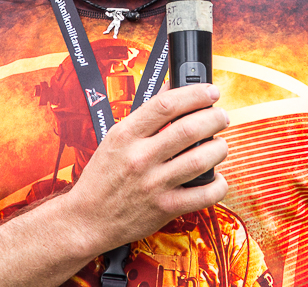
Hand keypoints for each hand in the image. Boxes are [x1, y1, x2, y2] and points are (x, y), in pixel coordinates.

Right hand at [63, 83, 229, 253]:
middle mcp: (140, 157)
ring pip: (200, 159)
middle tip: (221, 116)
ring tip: (220, 145)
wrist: (87, 218)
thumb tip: (171, 89)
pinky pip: (203, 195)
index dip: (194, 94)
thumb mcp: (116, 138)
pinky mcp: (165, 208)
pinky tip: (216, 177)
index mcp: (126, 135)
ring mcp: (153, 184)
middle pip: (189, 129)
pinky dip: (218, 184)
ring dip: (219, 148)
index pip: (166, 105)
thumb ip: (145, 114)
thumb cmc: (102, 177)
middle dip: (214, 118)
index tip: (210, 92)